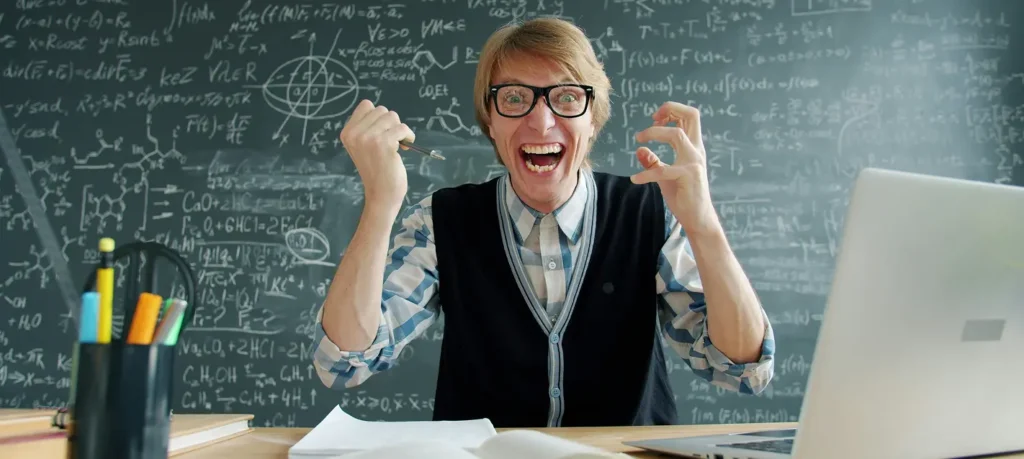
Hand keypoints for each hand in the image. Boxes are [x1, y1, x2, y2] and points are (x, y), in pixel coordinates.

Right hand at [339, 99, 415, 207]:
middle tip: (392, 141)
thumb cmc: (376, 171)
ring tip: (398, 145)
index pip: (366, 105)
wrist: (382, 194)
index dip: (379, 117)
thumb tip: (384, 113)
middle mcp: (355, 133)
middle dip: (391, 124)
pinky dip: (408, 136)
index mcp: (347, 132)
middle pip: (381, 110)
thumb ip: (367, 129)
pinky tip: (405, 148)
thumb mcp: (363, 146)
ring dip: (400, 130)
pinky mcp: (384, 144)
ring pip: (393, 117)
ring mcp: (368, 138)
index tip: (382, 131)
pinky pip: (402, 128)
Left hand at [630, 102, 717, 234]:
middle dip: (670, 109)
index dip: (672, 110)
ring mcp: (694, 162)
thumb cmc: (683, 196)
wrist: (697, 218)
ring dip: (654, 133)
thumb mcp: (665, 176)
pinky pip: (663, 170)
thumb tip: (639, 150)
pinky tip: (635, 179)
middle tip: (652, 118)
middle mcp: (696, 151)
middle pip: (692, 115)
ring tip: (639, 139)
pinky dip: (646, 174)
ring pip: (676, 134)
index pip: (689, 116)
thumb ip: (654, 162)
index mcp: (693, 147)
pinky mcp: (688, 176)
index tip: (654, 118)